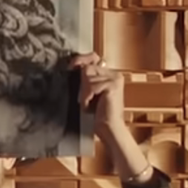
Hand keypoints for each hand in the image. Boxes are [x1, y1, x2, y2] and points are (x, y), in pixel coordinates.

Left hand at [71, 52, 151, 181]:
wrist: (109, 129)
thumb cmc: (99, 115)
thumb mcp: (92, 93)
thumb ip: (88, 79)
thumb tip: (75, 64)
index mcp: (112, 74)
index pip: (94, 58)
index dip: (82, 60)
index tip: (71, 65)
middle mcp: (115, 74)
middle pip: (88, 68)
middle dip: (83, 85)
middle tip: (88, 100)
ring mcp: (115, 79)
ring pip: (87, 78)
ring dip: (84, 94)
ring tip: (90, 105)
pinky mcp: (112, 86)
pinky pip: (90, 87)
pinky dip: (86, 99)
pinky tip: (91, 108)